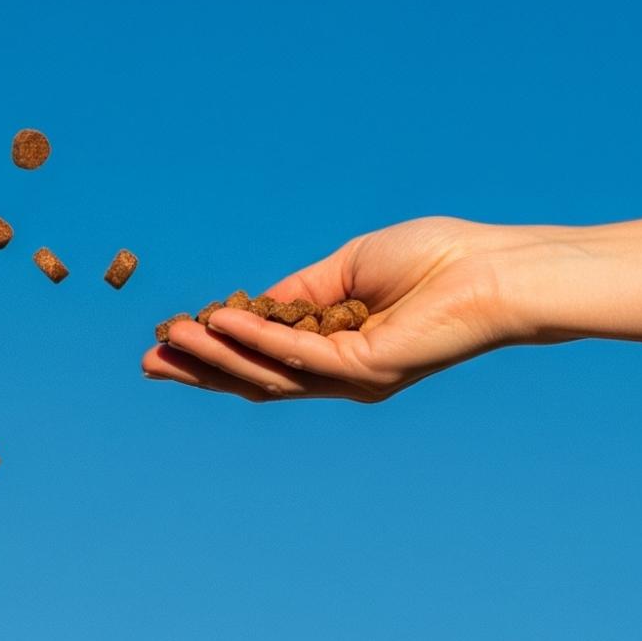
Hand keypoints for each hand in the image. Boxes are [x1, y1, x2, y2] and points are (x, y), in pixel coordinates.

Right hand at [142, 216, 546, 402]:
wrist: (493, 270)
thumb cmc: (435, 260)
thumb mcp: (346, 269)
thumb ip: (296, 294)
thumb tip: (246, 305)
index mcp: (336, 353)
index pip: (263, 358)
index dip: (215, 350)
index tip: (172, 337)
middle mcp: (338, 377)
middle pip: (253, 379)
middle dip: (199, 370)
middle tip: (148, 359)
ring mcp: (349, 379)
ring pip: (265, 374)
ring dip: (214, 356)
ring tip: (171, 339)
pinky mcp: (361, 370)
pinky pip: (294, 355)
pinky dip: (253, 338)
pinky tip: (219, 321)